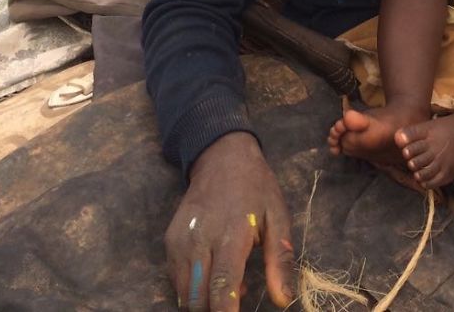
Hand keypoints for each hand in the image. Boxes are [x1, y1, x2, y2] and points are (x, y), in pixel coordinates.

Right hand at [165, 132, 294, 310]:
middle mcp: (199, 239)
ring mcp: (180, 240)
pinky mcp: (169, 241)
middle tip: (235, 302)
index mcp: (231, 234)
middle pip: (198, 298)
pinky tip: (211, 274)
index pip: (223, 286)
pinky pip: (176, 280)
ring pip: (183, 294)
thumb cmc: (256, 188)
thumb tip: (284, 300)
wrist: (222, 157)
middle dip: (214, 311)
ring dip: (203, 301)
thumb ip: (280, 260)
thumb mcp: (277, 217)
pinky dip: (191, 288)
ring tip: (227, 285)